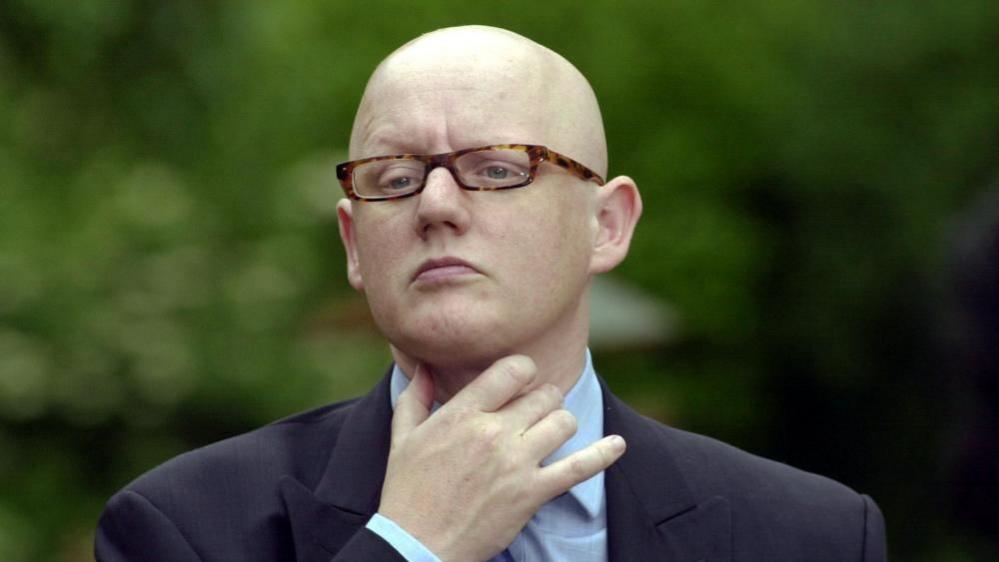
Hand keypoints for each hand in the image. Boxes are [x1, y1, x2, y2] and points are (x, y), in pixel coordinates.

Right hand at [377, 355, 625, 561]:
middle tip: (534, 412)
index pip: (513, 369)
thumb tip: (423, 365)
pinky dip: (603, 455)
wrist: (416, 545)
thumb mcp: (403, 437)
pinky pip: (579, 467)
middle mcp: (493, 432)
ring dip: (559, 424)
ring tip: (548, 433)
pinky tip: (618, 445)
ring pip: (563, 422)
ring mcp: (516, 462)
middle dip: (543, 400)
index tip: (521, 382)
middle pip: (544, 395)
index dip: (524, 371)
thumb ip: (415, 396)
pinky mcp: (532, 493)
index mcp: (462, 413)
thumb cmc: (407, 491)